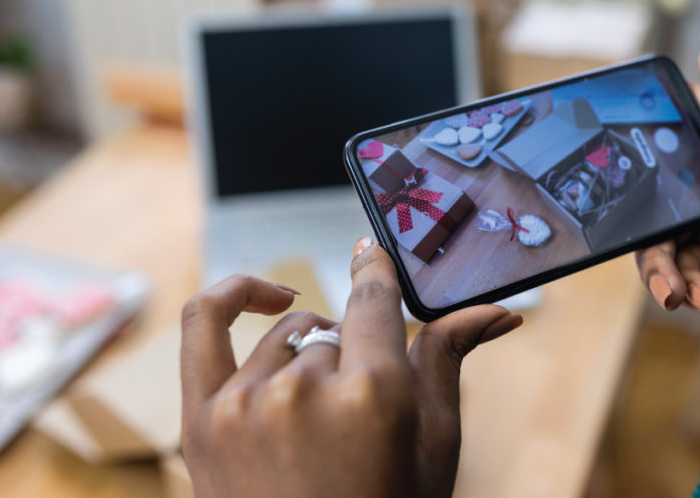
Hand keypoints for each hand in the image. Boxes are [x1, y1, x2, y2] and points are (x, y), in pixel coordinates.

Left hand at [180, 239, 522, 497]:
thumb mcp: (433, 445)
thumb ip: (449, 360)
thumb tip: (497, 312)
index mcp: (373, 394)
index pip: (374, 300)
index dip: (378, 273)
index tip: (375, 254)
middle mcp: (305, 389)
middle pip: (336, 331)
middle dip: (357, 358)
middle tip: (362, 413)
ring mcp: (246, 402)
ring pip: (288, 337)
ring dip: (310, 358)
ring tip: (321, 415)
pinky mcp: (202, 418)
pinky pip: (203, 322)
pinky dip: (234, 294)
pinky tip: (267, 297)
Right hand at [637, 37, 699, 349]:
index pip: (676, 118)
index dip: (641, 121)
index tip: (613, 134)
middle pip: (649, 181)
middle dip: (631, 204)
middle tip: (635, 224)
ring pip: (653, 234)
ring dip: (654, 262)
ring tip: (673, 287)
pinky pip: (674, 274)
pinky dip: (677, 287)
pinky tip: (699, 297)